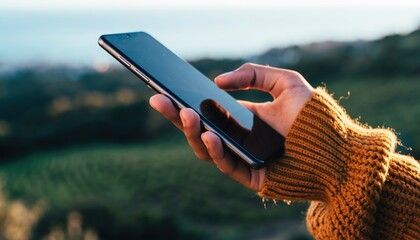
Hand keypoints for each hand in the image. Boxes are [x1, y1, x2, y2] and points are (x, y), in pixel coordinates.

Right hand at [149, 63, 313, 190]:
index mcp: (241, 119)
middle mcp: (238, 139)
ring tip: (186, 113)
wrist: (340, 149)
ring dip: (192, 133)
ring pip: (207, 150)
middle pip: (199, 129)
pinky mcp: (251, 177)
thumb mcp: (286, 83)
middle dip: (177, 116)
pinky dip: (216, 152)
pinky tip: (209, 135)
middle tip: (159, 100)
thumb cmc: (316, 117)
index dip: (185, 101)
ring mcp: (243, 158)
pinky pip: (228, 166)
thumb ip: (254, 74)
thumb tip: (217, 82)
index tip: (167, 88)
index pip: (207, 111)